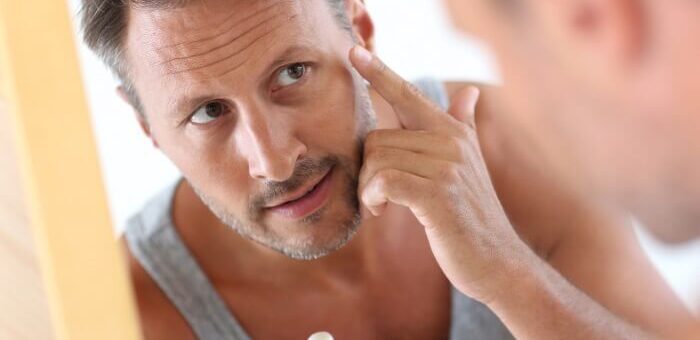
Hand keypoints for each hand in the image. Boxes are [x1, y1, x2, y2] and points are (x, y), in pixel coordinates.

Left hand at [350, 46, 531, 301]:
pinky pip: (383, 182)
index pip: (407, 93)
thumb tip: (469, 92)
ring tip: (381, 206)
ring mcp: (446, 166)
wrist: (498, 261)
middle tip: (377, 195)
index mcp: (452, 131)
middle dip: (367, 171)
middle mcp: (451, 141)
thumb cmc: (473, 215)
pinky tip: (380, 211)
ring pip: (376, 161)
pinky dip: (373, 199)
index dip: (378, 72)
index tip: (353, 52)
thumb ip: (465, 126)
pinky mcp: (438, 194)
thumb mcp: (470, 165)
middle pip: (376, 138)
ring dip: (368, 190)